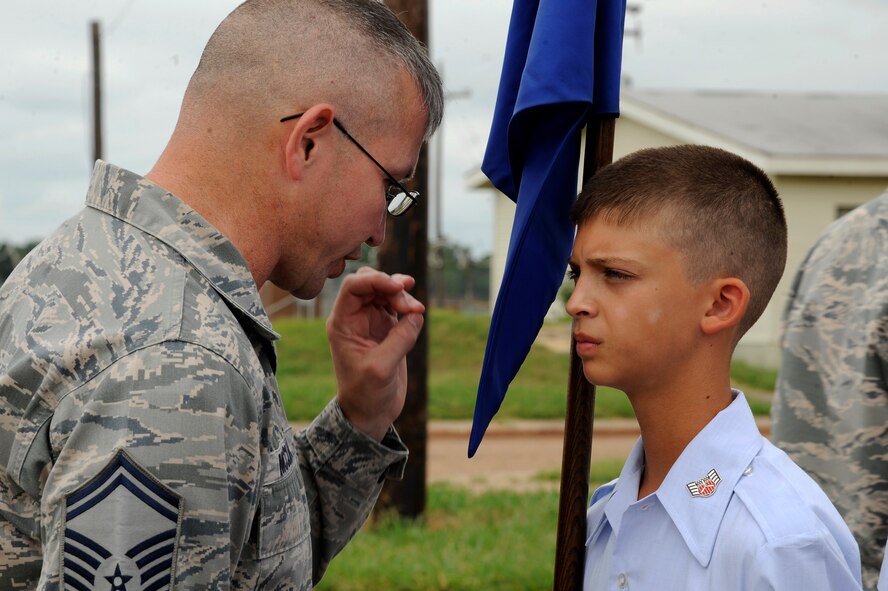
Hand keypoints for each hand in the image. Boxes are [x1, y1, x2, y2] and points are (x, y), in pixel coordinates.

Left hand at [326, 267, 424, 440]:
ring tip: (417, 311)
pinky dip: (408, 305)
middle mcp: (354, 318)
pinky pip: (397, 306)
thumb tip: (416, 314)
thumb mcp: (382, 368)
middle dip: (392, 286)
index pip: (353, 287)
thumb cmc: (366, 393)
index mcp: (342, 323)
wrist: (369, 413)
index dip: (376, 280)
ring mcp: (371, 322)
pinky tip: (417, 313)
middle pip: (370, 284)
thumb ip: (399, 339)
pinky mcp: (386, 329)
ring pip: (386, 292)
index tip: (398, 288)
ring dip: (403, 296)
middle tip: (410, 305)